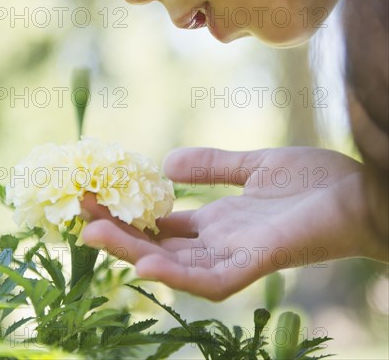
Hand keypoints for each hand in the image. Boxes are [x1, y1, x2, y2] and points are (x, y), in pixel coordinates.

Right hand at [81, 147, 381, 300]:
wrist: (362, 191)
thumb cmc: (316, 181)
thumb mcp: (252, 166)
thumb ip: (211, 167)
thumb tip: (164, 163)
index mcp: (218, 221)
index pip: (162, 226)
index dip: (128, 215)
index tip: (95, 196)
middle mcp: (220, 242)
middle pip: (159, 245)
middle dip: (119, 233)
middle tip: (80, 215)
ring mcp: (237, 254)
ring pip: (175, 264)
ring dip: (134, 252)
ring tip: (94, 233)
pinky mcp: (258, 260)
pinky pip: (213, 277)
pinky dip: (179, 275)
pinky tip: (147, 263)